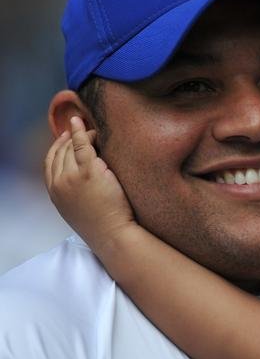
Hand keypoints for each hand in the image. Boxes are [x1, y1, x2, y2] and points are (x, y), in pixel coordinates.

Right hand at [44, 116, 134, 246]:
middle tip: (80, 129)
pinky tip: (83, 124)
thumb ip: (71, 192)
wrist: (112, 234)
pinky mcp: (89, 172)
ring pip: (71, 148)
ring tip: (93, 130)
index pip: (49, 163)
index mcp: (54, 192)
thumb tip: (79, 180)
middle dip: (68, 139)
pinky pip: (82, 145)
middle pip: (60, 153)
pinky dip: (81, 132)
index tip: (64, 137)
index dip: (56, 147)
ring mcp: (72, 177)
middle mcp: (58, 183)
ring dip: (80, 136)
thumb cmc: (101, 224)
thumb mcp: (76, 209)